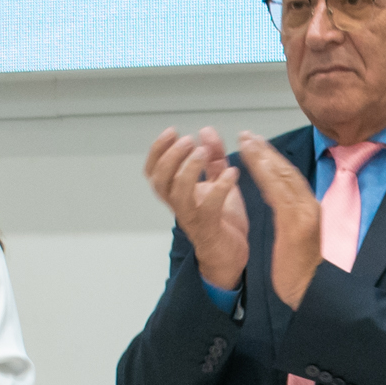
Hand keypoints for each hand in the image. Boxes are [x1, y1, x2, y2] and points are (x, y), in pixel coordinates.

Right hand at [143, 127, 248, 289]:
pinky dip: (220, 188)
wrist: (231, 253)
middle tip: (188, 141)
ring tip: (203, 152)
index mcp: (176, 193)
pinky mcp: (210, 227)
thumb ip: (213, 156)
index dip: (157, 151)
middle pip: (160, 181)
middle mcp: (179, 205)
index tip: (171, 131)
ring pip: (178, 193)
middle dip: (171, 157)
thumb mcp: (217, 180)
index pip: (154, 171)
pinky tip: (232, 173)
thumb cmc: (222, 219)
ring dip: (188, 169)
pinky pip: (209, 207)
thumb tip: (206, 131)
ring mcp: (193, 217)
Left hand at [231, 135, 321, 309]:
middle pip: (286, 171)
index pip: (289, 176)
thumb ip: (291, 216)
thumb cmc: (301, 269)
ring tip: (246, 141)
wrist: (311, 290)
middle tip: (247, 135)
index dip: (272, 158)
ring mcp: (304, 214)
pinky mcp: (295, 224)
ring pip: (282, 177)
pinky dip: (265, 176)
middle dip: (265, 151)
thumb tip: (283, 202)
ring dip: (262, 157)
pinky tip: (253, 163)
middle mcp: (309, 206)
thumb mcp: (297, 236)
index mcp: (308, 208)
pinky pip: (278, 193)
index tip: (257, 144)